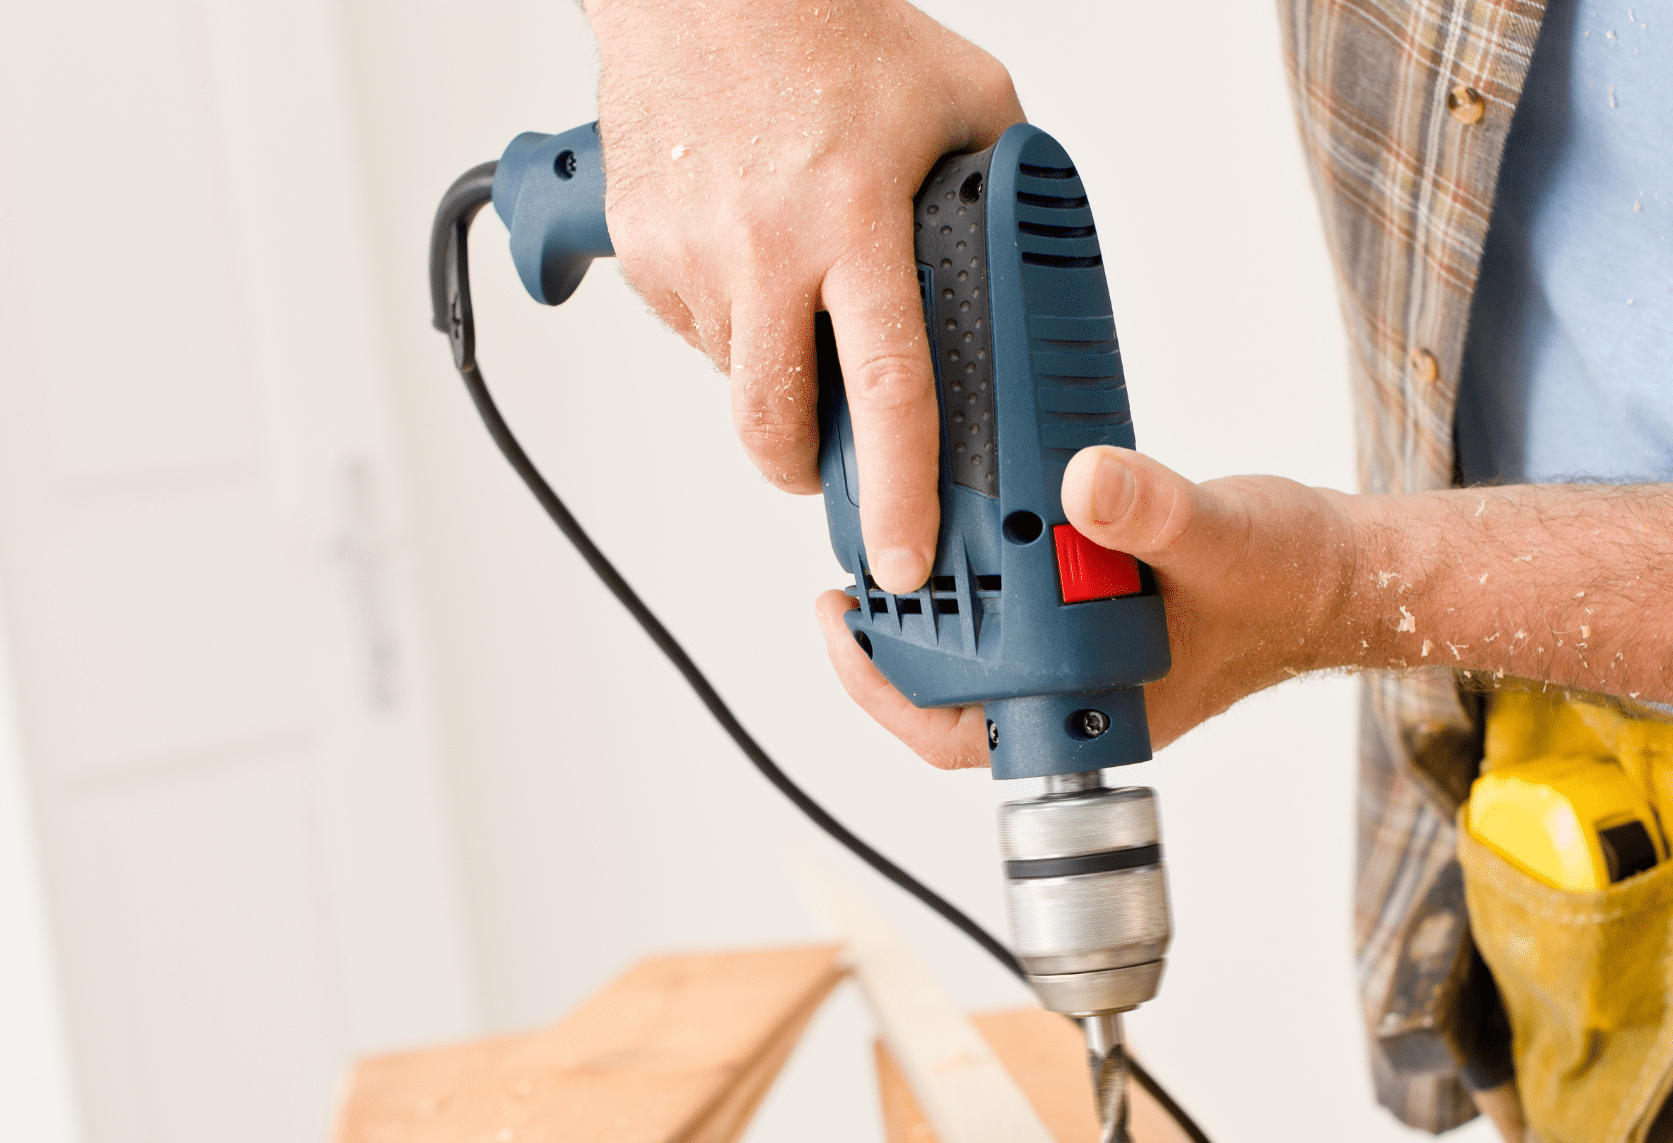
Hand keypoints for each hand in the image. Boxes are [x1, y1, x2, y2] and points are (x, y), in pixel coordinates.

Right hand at [586, 0, 1021, 591]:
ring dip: (774, 373)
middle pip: (778, 425)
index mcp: (856, 218)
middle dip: (807, 473)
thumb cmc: (829, 26)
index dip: (900, 492)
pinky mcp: (641, 246)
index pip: (887, 390)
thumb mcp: (958, 95)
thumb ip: (1002, 182)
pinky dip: (726, 319)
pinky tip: (749, 251)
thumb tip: (1031, 262)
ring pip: (738, 376)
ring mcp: (693, 251)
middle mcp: (766, 244)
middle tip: (832, 470)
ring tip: (800, 294)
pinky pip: (691, 328)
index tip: (909, 558)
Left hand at [813, 446, 1352, 767]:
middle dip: (888, 644)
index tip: (842, 622)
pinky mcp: (1089, 618)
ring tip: (877, 553)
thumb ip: (1152, 513)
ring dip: (928, 609)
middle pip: (951, 698)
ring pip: (977, 655)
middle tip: (836, 584)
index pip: (963, 735)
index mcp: (1098, 710)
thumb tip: (1085, 485)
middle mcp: (1080, 696)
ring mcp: (1082, 662)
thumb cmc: (1291, 576)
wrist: (1338, 571)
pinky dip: (979, 573)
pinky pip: (1013, 612)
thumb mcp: (1222, 536)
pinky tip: (952, 526)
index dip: (886, 691)